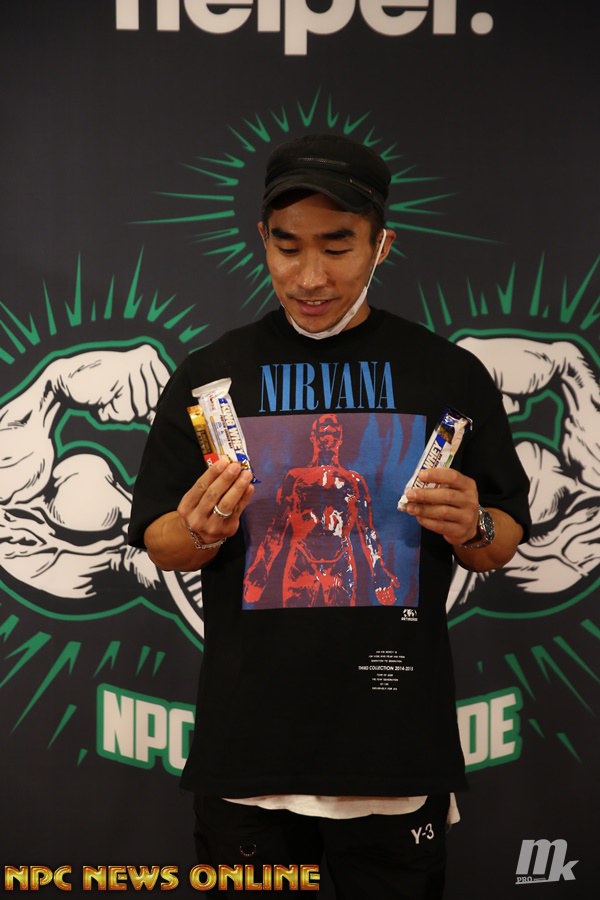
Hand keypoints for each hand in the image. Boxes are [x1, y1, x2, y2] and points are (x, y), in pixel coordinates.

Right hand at [54, 345, 169, 422]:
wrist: (67, 380)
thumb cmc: (99, 386)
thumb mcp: (128, 394)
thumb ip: (147, 404)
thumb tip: (160, 420)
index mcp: (150, 358)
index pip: (166, 395)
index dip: (148, 404)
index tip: (126, 392)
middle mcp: (146, 359)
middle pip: (153, 405)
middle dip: (132, 408)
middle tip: (113, 393)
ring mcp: (135, 367)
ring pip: (140, 410)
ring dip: (120, 410)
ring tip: (107, 395)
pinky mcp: (120, 380)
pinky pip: (126, 413)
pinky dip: (111, 412)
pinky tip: (101, 398)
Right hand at [177, 457, 254, 547]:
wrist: (198, 538)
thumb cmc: (199, 511)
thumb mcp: (194, 500)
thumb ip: (207, 485)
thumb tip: (226, 466)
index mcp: (186, 507)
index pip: (200, 487)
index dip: (212, 473)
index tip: (223, 462)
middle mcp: (197, 518)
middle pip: (213, 495)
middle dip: (226, 478)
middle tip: (236, 466)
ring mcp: (212, 526)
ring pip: (226, 504)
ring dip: (238, 487)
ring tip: (246, 475)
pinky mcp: (227, 530)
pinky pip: (237, 511)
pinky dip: (244, 498)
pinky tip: (249, 487)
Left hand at [402, 468, 478, 545]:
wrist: (467, 526)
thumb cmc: (454, 503)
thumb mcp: (453, 490)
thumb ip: (437, 485)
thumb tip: (414, 486)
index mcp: (468, 485)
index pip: (453, 477)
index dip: (436, 475)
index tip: (420, 475)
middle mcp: (470, 500)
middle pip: (447, 495)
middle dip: (425, 495)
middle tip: (409, 494)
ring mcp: (467, 517)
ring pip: (443, 512)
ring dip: (423, 509)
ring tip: (410, 507)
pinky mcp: (460, 531)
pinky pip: (440, 526)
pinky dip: (427, 521)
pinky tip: (418, 517)